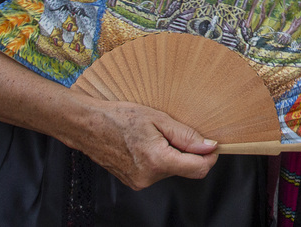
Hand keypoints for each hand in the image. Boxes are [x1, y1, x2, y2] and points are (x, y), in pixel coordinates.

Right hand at [70, 99, 217, 190]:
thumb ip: (187, 136)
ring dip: (173, 154)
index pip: (198, 169)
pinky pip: (158, 172)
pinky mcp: (134, 182)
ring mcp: (140, 182)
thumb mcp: (159, 119)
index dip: (210, 156)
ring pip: (171, 170)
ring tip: (156, 136)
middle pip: (185, 169)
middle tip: (175, 131)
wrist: (89, 126)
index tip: (212, 145)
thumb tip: (209, 146)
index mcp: (157, 160)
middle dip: (188, 152)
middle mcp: (149, 177)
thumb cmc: (120, 117)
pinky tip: (147, 144)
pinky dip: (160, 159)